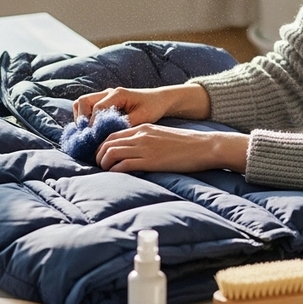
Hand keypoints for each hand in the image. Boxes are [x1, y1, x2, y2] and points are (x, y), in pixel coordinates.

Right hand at [72, 84, 209, 125]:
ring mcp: (105, 96)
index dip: (93, 124)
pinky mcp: (104, 101)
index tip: (94, 138)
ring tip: (86, 133)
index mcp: (117, 94)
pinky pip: (87, 106)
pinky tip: (91, 130)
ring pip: (82, 103)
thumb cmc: (153, 107)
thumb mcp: (142, 117)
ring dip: (81, 117)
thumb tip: (108, 134)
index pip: (97, 108)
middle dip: (82, 118)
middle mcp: (108, 92)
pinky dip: (84, 117)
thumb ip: (125, 124)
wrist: (159, 100)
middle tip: (86, 135)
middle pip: (83, 101)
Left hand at [95, 124, 248, 173]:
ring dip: (104, 162)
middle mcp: (141, 135)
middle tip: (98, 164)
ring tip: (104, 171)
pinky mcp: (150, 161)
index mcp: (143, 128)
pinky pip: (123, 164)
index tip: (101, 155)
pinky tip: (114, 175)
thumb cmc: (187, 145)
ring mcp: (145, 148)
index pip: (113, 134)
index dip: (102, 145)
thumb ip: (147, 141)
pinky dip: (114, 170)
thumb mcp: (162, 136)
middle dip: (98, 154)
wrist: (204, 146)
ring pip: (112, 152)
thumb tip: (135, 153)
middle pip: (108, 142)